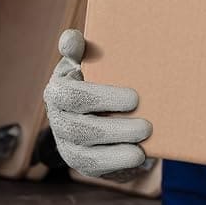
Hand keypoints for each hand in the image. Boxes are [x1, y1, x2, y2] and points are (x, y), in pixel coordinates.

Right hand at [43, 30, 152, 177]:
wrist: (101, 113)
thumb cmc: (96, 80)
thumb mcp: (87, 63)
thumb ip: (79, 50)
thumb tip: (71, 38)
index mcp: (58, 91)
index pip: (74, 96)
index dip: (103, 98)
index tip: (134, 98)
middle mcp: (58, 120)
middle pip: (83, 129)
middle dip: (116, 128)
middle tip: (147, 125)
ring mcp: (68, 145)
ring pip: (89, 152)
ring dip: (119, 148)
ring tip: (145, 140)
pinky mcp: (82, 163)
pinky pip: (97, 166)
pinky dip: (118, 162)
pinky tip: (138, 156)